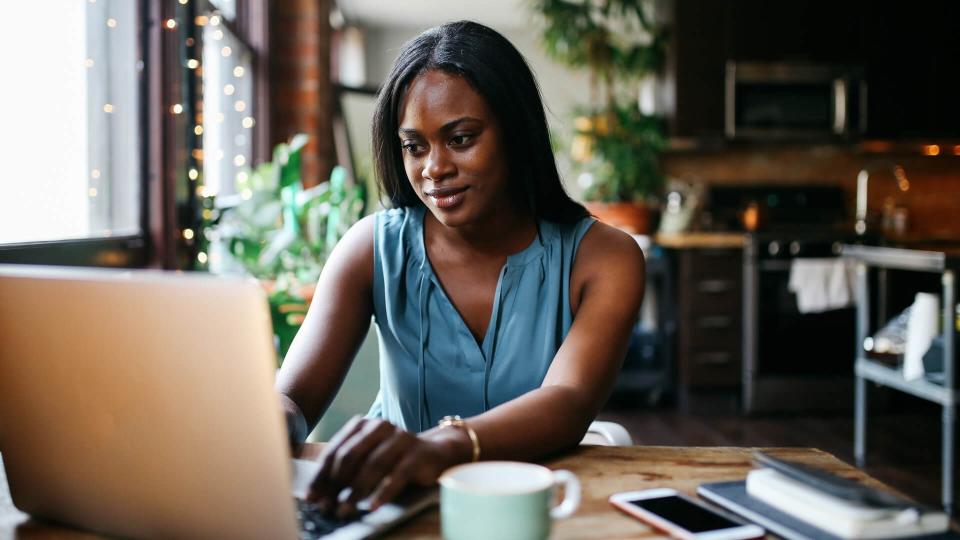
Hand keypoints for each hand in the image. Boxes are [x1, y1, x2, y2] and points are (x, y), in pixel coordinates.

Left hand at [308, 416, 467, 517]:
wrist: (433, 453)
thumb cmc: (393, 458)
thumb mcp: (367, 457)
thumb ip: (345, 469)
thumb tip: (318, 494)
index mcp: (363, 424)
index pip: (336, 450)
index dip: (321, 476)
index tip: (312, 497)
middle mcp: (380, 426)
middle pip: (351, 456)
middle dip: (335, 485)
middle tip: (327, 506)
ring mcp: (400, 438)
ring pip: (373, 465)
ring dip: (356, 491)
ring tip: (345, 510)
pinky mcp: (417, 454)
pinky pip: (397, 475)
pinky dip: (384, 492)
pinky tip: (374, 506)